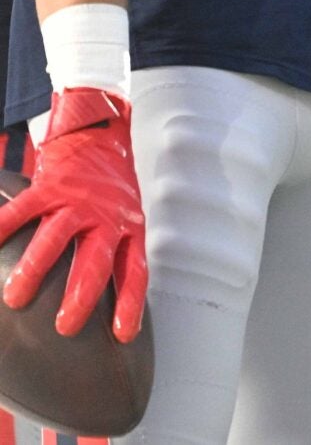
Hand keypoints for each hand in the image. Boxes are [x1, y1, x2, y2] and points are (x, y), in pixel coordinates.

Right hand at [0, 87, 146, 340]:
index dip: (131, 304)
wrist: (101, 137)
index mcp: (129, 228)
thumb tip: (104, 300)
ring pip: (57, 237)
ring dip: (36, 268)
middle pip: (96, 260)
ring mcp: (77, 201)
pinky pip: (25, 209)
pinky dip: (4, 226)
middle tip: (65, 327)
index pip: (135, 271)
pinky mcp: (50, 187)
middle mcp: (107, 217)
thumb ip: (115, 251)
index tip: (123, 335)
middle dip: (81, 295)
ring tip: (16, 297)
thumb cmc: (112, 189)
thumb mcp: (127, 217)